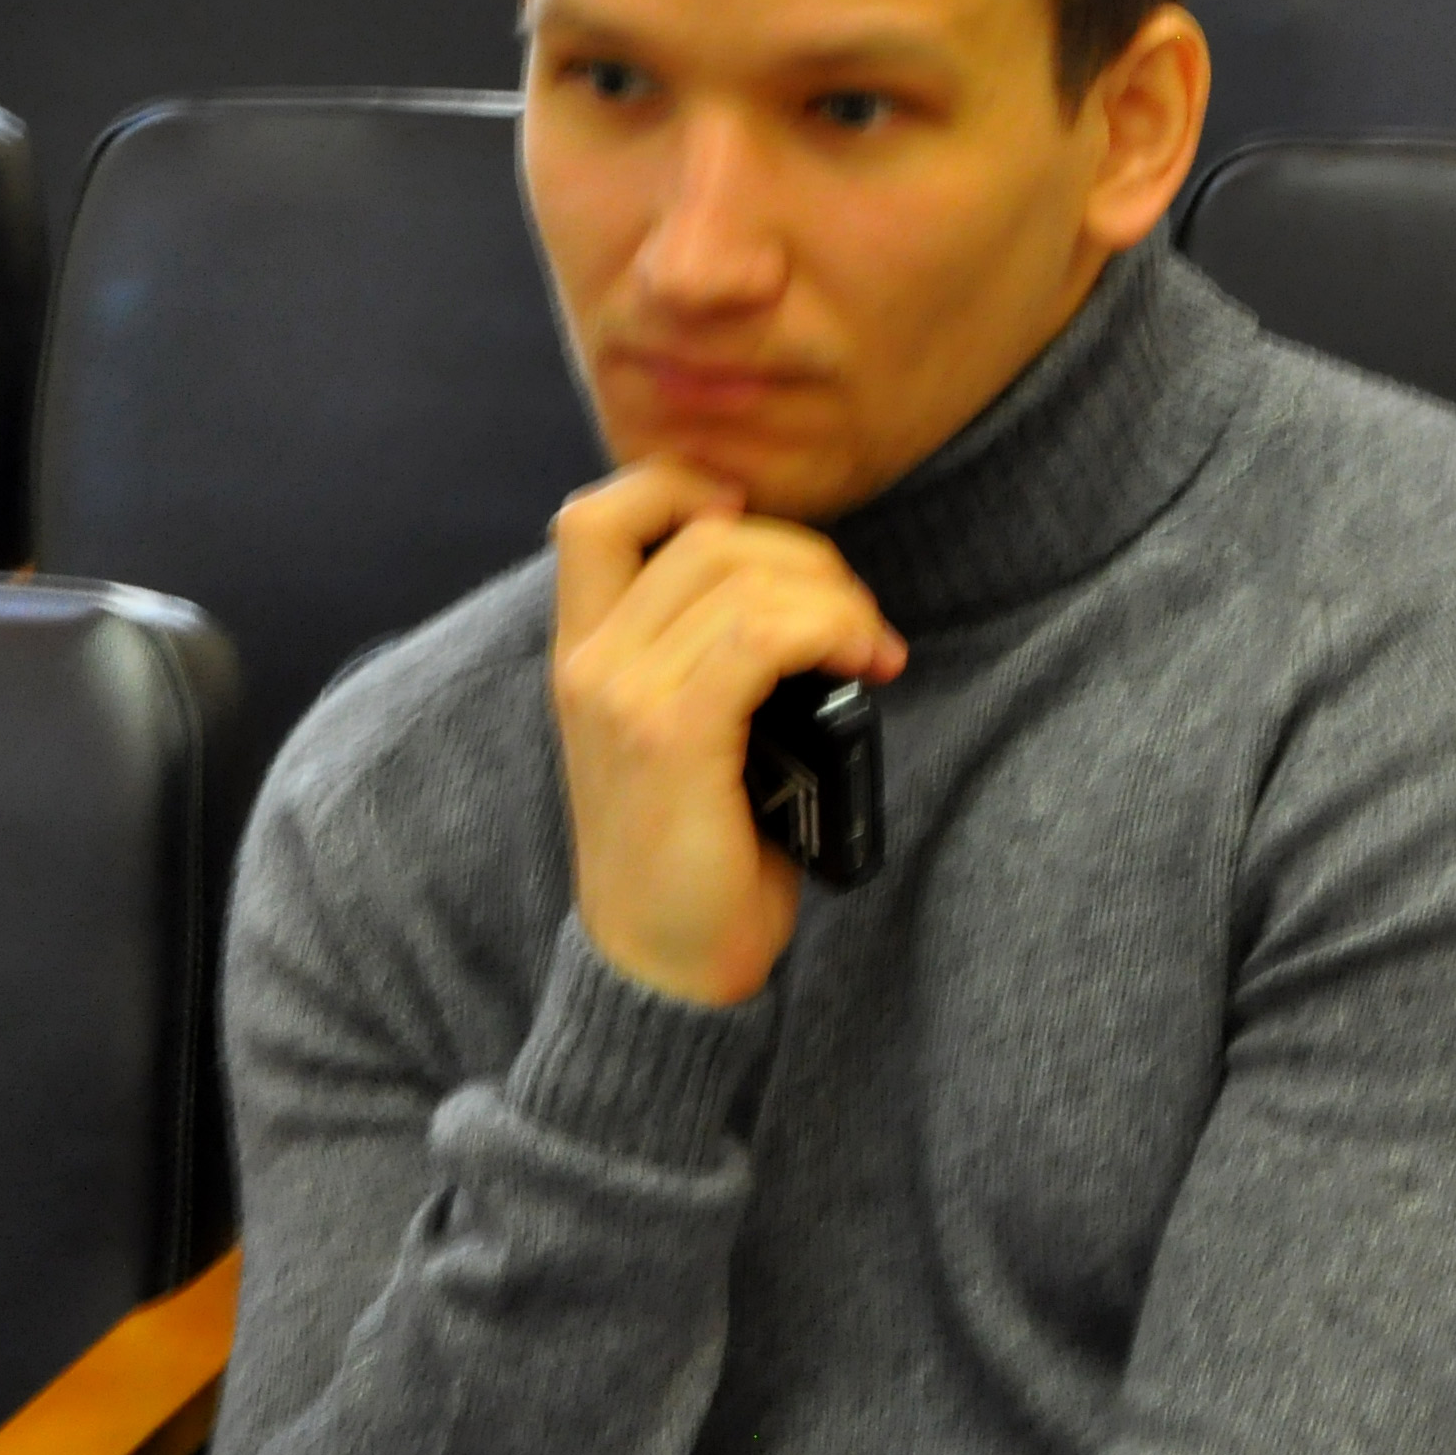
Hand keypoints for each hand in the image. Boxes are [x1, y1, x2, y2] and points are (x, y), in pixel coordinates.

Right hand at [549, 462, 905, 1008]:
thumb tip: (801, 589)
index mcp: (584, 653)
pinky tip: (865, 664)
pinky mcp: (670, 738)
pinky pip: (763, 635)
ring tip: (872, 649)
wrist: (663, 968)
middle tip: (859, 623)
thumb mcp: (685, 733)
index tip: (761, 531)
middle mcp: (588, 663)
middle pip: (706, 531)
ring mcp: (620, 697)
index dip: (682, 486)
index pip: (597, 514)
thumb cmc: (696, 853)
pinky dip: (831, 630)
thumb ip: (707, 654)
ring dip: (835, 598)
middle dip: (808, 558)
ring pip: (743, 574)